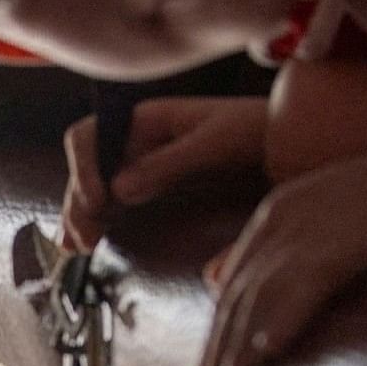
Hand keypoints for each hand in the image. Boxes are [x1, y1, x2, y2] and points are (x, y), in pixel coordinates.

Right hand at [57, 98, 269, 253]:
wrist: (288, 137)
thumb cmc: (254, 128)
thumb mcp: (213, 144)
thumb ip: (167, 164)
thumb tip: (118, 190)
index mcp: (144, 119)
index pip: (91, 137)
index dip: (84, 168)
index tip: (97, 201)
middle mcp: (136, 140)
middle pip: (88, 168)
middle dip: (79, 202)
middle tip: (83, 240)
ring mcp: (143, 163)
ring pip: (97, 187)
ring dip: (81, 214)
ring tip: (78, 247)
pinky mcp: (154, 184)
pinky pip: (116, 200)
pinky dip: (98, 219)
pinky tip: (87, 241)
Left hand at [194, 121, 366, 365]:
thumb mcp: (331, 224)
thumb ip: (277, 252)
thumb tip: (214, 276)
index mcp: (275, 214)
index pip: (232, 291)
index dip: (218, 342)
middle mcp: (281, 217)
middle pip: (236, 301)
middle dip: (217, 360)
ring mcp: (311, 224)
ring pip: (259, 301)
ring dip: (238, 359)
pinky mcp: (346, 233)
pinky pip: (304, 283)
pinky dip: (282, 317)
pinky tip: (267, 353)